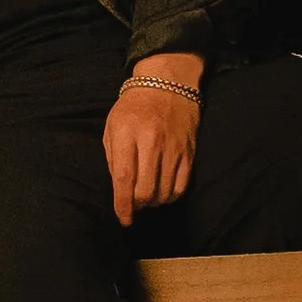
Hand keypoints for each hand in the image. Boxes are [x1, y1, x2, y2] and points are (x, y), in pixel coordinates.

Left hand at [103, 60, 202, 226]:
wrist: (168, 83)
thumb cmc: (134, 107)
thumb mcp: (112, 126)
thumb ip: (113, 157)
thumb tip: (119, 189)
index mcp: (128, 135)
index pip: (123, 178)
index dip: (122, 204)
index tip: (123, 218)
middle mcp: (152, 142)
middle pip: (145, 190)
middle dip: (138, 205)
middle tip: (134, 203)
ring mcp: (173, 148)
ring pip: (165, 192)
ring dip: (154, 202)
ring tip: (147, 196)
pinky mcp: (189, 152)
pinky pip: (182, 186)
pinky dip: (171, 196)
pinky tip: (163, 192)